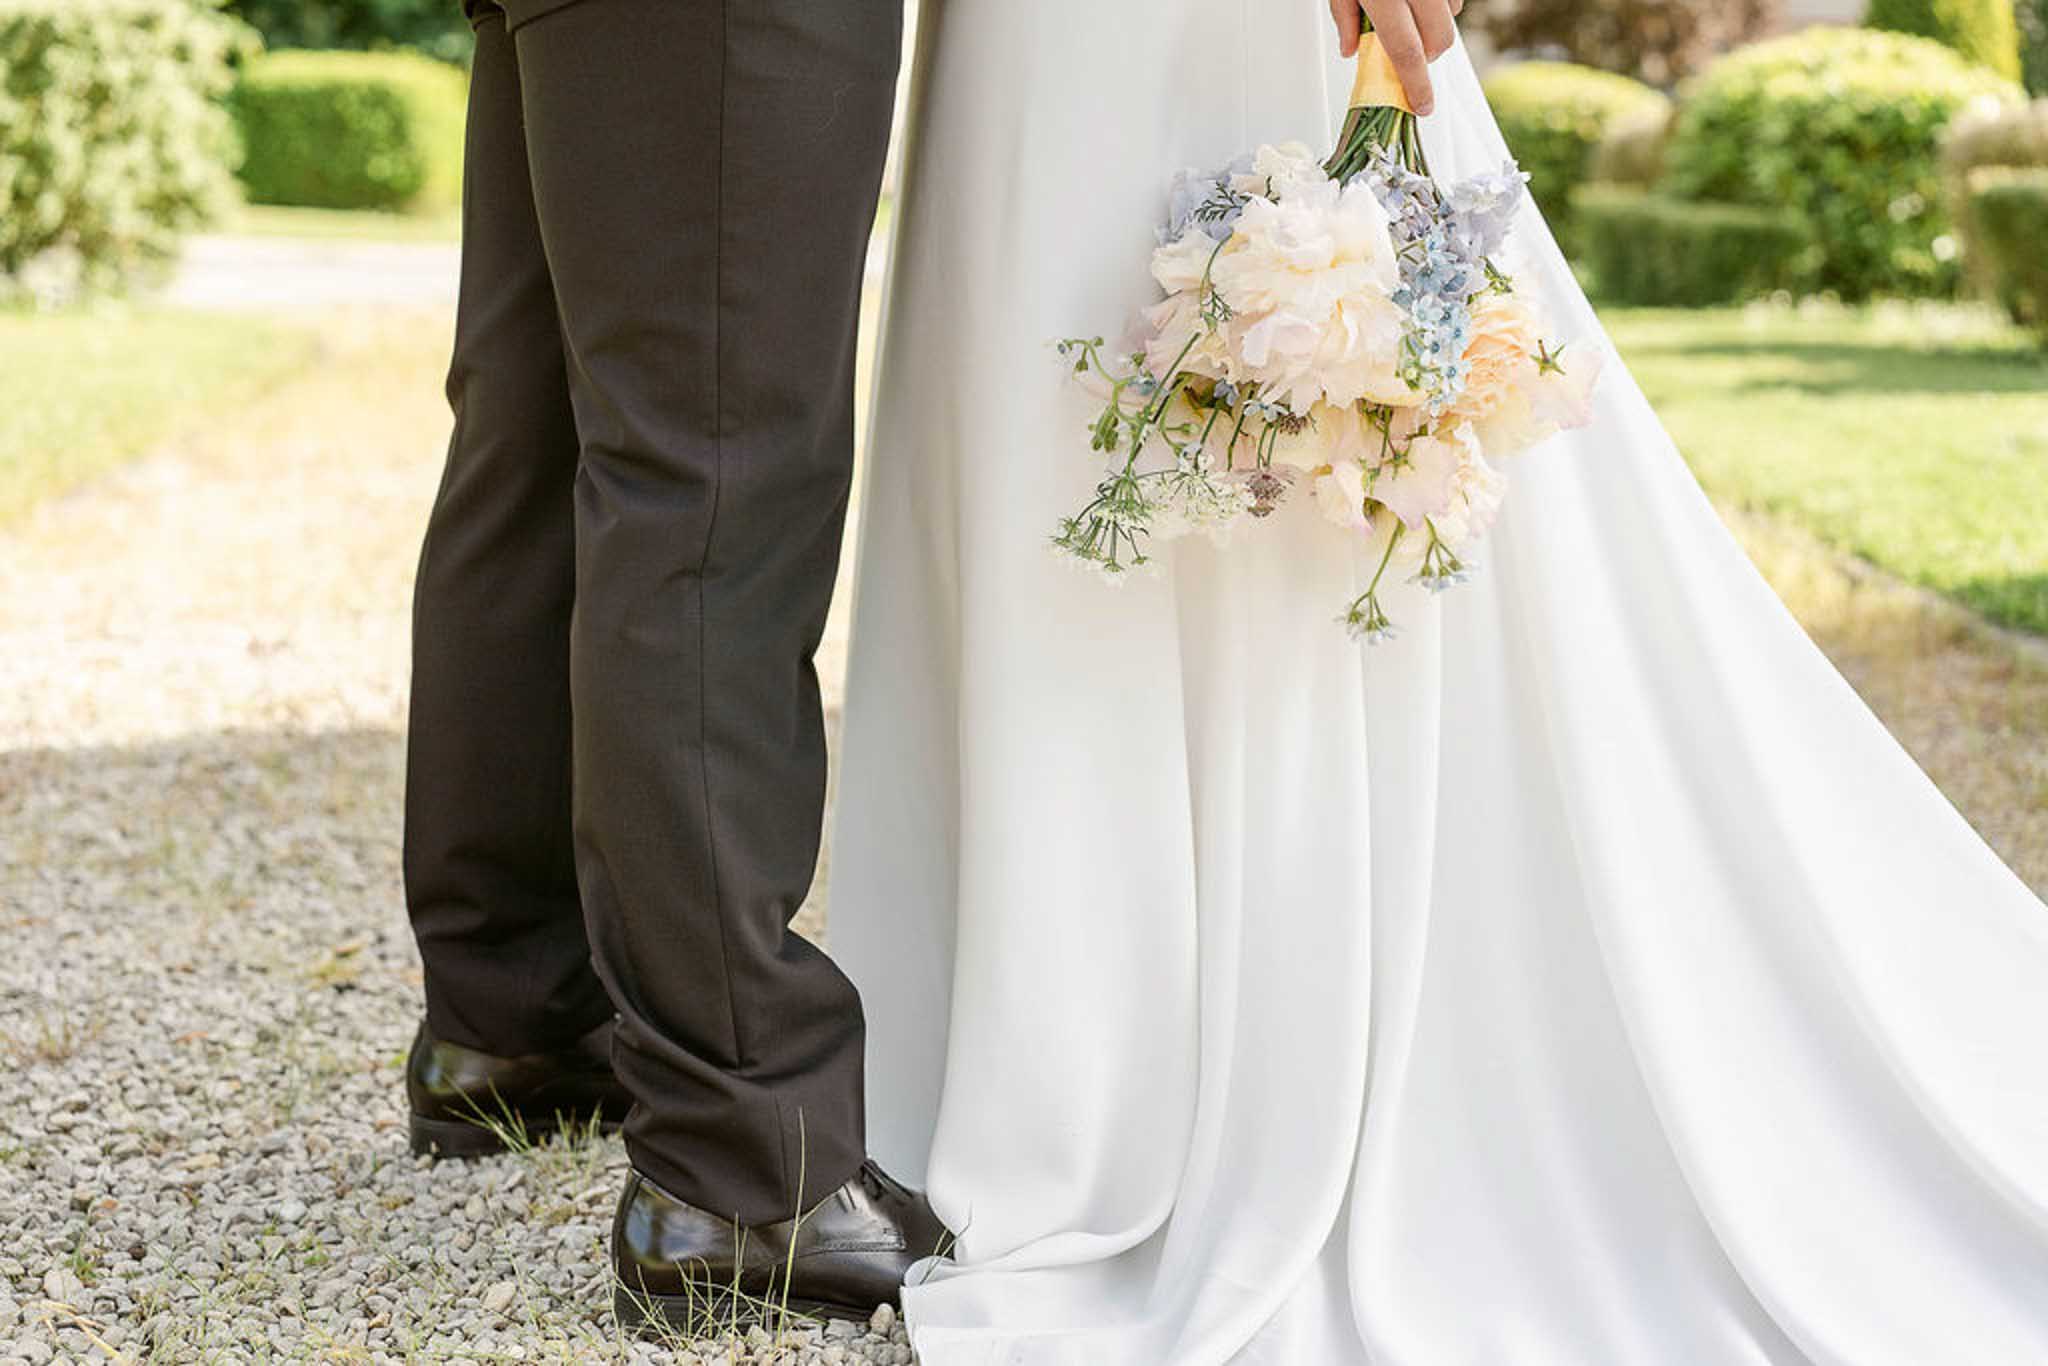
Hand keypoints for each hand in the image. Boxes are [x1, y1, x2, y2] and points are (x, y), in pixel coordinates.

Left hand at [1327, 0, 1463, 116]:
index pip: (1406, 52)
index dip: (1417, 85)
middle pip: (1438, 40)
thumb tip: (1349, 49)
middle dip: (1427, 56)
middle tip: (1404, 50)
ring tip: (1409, 14)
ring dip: (1434, 26)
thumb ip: (1344, 15)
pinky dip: (1441, 4)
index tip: (1422, 106)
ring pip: (1452, 16)